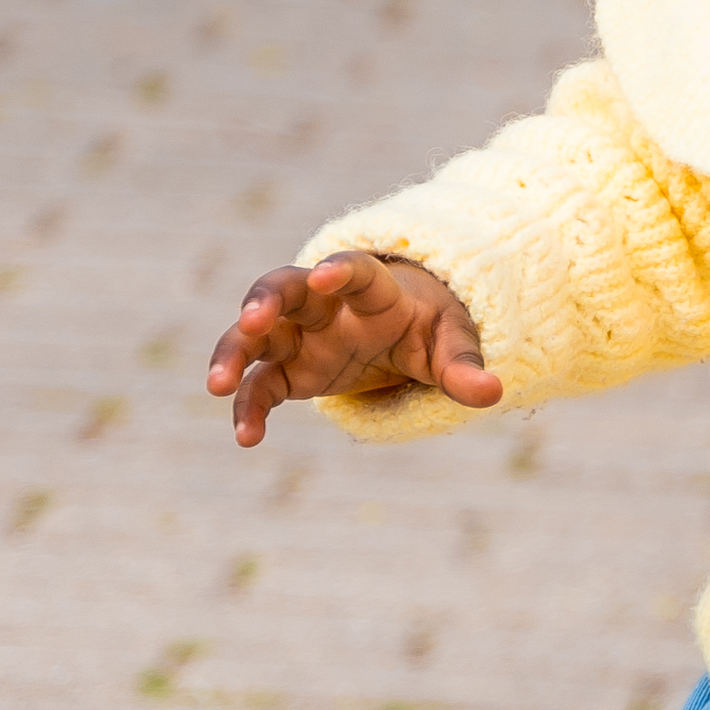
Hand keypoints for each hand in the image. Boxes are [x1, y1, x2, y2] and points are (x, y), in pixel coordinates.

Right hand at [203, 251, 500, 446]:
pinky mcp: (290, 370)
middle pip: (284, 289)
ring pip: (256, 335)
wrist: (404, 329)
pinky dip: (249, 408)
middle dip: (265, 300)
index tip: (323, 275)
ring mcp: (302, 336)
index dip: (339, 271)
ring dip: (235, 352)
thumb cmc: (430, 326)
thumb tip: (492, 393)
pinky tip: (246, 438)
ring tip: (217, 384)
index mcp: (372, 290)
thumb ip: (464, 366)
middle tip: (252, 319)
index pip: (354, 273)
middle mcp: (325, 306)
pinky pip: (261, 386)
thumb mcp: (454, 342)